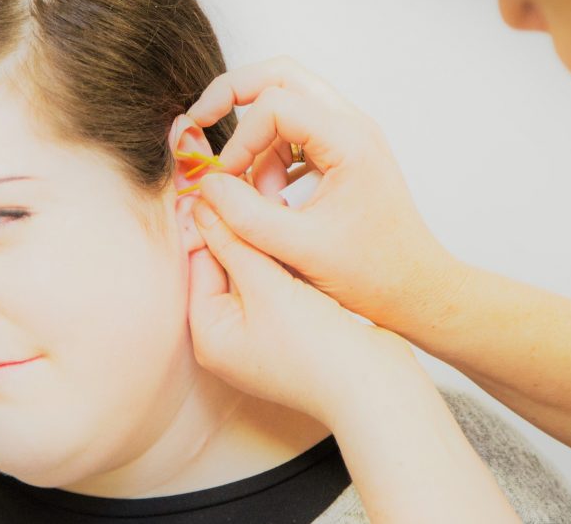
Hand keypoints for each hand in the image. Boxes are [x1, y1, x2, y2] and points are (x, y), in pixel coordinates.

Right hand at [186, 55, 458, 327]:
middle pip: (282, 77)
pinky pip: (297, 134)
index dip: (240, 138)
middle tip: (201, 121)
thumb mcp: (299, 248)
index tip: (225, 178)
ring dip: (258, 143)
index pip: (276, 103)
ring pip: (287, 105)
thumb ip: (244, 215)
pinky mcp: (344, 154)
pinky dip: (273, 157)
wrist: (416, 288)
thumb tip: (206, 184)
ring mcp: (350, 136)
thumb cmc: (372, 273)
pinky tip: (274, 199)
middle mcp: (353, 126)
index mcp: (350, 141)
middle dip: (234, 94)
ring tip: (261, 197)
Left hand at [187, 197, 413, 423]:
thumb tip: (201, 207)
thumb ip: (233, 243)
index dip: (207, 223)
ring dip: (263, 240)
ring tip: (270, 197)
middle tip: (246, 186)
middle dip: (238, 229)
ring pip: (254, 271)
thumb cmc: (314, 348)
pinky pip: (278, 282)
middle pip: (225, 268)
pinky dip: (284, 258)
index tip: (216, 187)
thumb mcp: (265, 287)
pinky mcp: (292, 326)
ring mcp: (262, 333)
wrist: (371, 383)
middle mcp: (231, 336)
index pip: (198, 264)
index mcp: (211, 334)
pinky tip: (292, 227)